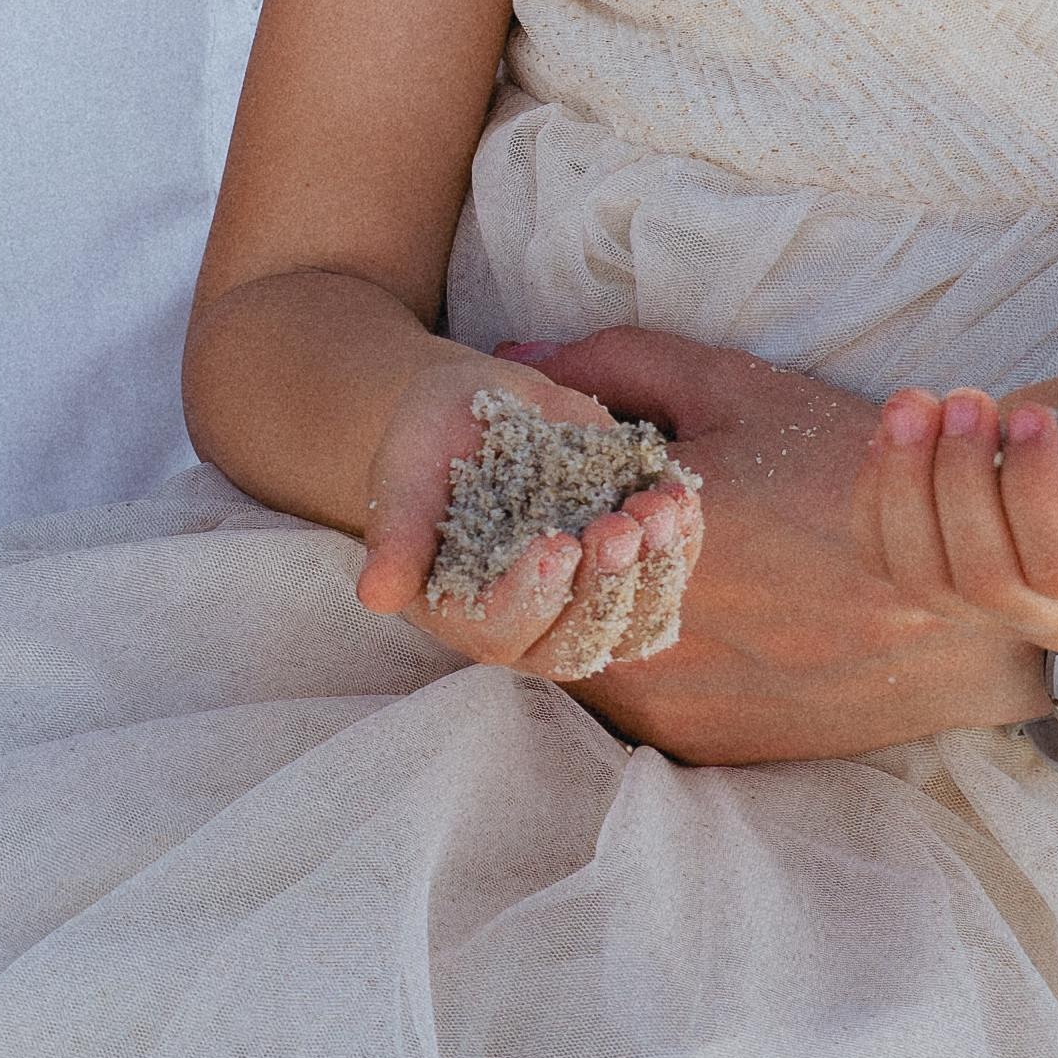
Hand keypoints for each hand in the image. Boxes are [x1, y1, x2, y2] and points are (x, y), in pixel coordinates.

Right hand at [349, 351, 709, 686]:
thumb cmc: (427, 446)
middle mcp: (527, 627)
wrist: (473, 416)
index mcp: (461, 614)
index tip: (555, 545)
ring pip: (632, 621)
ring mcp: (583, 607)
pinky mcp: (627, 577)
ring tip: (661, 506)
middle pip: (575, 641)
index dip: (531, 597)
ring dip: (655, 570)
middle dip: (604, 586)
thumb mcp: (403, 475)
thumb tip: (375, 595)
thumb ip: (395, 532)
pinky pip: (665, 581)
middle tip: (618, 525)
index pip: (498, 631)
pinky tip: (681, 496)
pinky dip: (681, 544)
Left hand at [529, 331, 1041, 765]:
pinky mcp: (690, 742)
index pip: (532, 509)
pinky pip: (622, 697)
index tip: (577, 471)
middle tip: (607, 520)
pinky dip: (632, 656)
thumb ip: (616, 366)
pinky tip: (685, 621)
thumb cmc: (852, 480)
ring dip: (585, 605)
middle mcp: (641, 625)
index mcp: (642, 531)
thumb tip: (514, 360)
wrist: (963, 612)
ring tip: (649, 569)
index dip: (541, 486)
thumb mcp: (739, 393)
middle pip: (545, 583)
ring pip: (573, 643)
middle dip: (558, 549)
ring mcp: (663, 695)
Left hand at [858, 357, 1057, 653]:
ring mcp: (994, 612)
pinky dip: (874, 494)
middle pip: (986, 577)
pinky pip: (884, 561)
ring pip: (923, 578)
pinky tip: (893, 431)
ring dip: (904, 482)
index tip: (1030, 413)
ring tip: (917, 402)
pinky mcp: (941, 584)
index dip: (1033, 489)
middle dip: (961, 477)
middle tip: (966, 398)